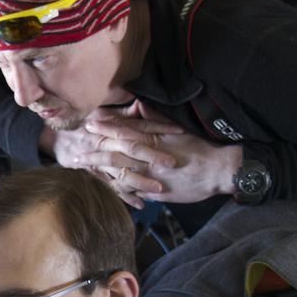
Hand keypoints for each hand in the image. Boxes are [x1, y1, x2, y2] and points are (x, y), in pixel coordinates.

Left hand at [79, 102, 240, 205]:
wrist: (219, 170)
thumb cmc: (200, 149)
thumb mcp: (176, 130)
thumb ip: (155, 119)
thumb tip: (139, 105)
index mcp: (154, 140)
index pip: (125, 131)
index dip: (106, 127)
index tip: (90, 123)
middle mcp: (150, 157)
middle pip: (117, 152)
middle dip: (96, 151)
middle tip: (77, 150)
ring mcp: (151, 175)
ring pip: (121, 172)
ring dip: (101, 171)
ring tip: (85, 170)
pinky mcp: (156, 191)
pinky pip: (133, 191)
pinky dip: (118, 190)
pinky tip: (104, 189)